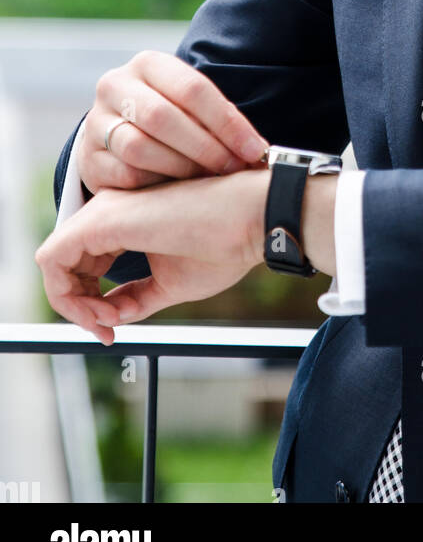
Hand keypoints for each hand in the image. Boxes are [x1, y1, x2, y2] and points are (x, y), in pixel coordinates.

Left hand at [36, 169, 270, 344]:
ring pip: (52, 264)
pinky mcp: (100, 221)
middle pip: (63, 266)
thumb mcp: (168, 282)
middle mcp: (106, 211)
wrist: (251, 219)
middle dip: (79, 308)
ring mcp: (102, 212)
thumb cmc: (223, 244)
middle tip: (109, 330)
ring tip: (109, 322)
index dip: (89, 303)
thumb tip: (112, 317)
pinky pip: (53, 261)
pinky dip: (67, 296)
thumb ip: (135, 297)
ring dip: (73, 304)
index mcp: (123, 221)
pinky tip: (103, 312)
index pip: (82, 265)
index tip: (115, 328)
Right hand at [77, 50, 268, 194]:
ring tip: (207, 179)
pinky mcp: (87, 158)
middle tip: (232, 168)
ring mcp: (95, 121)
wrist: (116, 135)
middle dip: (205, 147)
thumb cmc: (170, 118)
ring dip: (181, 168)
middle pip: (163, 117)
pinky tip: (176, 189)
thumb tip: (257, 151)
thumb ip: (218, 119)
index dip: (228, 122)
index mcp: (148, 64)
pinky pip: (125, 175)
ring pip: (140, 147)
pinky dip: (156, 184)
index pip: (192, 88)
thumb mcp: (190, 106)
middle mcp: (115, 85)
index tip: (255, 150)